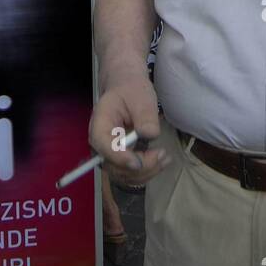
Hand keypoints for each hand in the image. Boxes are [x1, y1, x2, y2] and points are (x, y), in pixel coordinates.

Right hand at [88, 65, 166, 185]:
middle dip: (139, 167)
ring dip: (146, 172)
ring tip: (165, 157)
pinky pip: (130, 173)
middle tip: (162, 154)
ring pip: (123, 175)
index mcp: (100, 124)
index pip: (104, 146)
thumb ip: (144, 116)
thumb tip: (149, 135)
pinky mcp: (120, 158)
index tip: (138, 162)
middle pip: (114, 166)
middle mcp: (100, 143)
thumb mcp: (140, 96)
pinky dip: (147, 172)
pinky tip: (161, 161)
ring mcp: (109, 153)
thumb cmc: (131, 90)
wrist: (128, 89)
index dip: (119, 158)